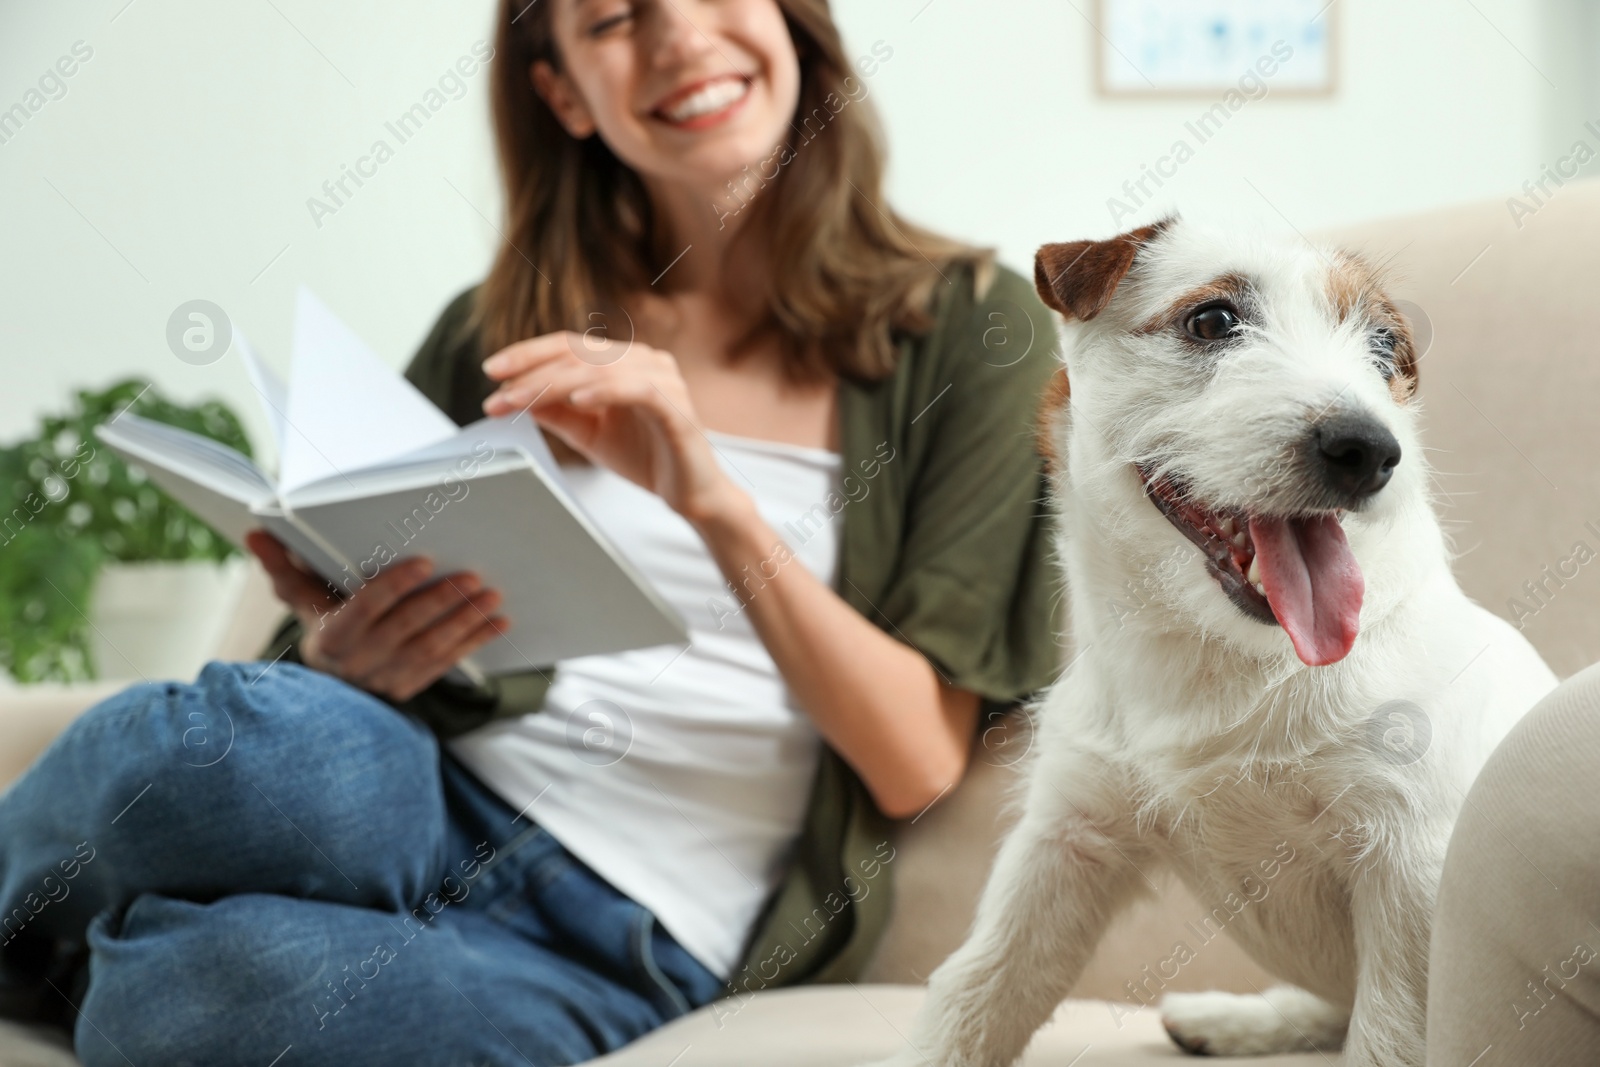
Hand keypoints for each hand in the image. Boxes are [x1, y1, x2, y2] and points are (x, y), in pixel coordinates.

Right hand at [245, 531, 508, 701]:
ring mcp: (388, 678)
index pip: (365, 608)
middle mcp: (360, 662)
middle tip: (473, 575)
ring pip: (432, 648)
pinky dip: (476, 641)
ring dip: (466, 621)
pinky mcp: (413, 687)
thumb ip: (284, 567)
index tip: (424, 561)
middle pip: (406, 628)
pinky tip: (498, 622)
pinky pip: (448, 663)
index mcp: (331, 637)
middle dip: (442, 601)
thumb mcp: (301, 599)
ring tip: (492, 595)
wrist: (331, 686)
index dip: (394, 585)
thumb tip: (256, 531)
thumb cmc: (321, 626)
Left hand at [482, 333, 747, 524]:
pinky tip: (577, 400)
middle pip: (580, 354)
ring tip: (523, 402)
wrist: (690, 494)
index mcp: (626, 361)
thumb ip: (556, 412)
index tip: (491, 371)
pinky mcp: (677, 408)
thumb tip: (512, 395)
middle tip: (499, 394)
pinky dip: (605, 391)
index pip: (570, 347)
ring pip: (602, 370)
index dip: (528, 354)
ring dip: (555, 385)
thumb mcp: (588, 433)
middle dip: (532, 374)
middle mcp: (647, 360)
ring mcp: (665, 381)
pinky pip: (638, 390)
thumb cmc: (645, 457)